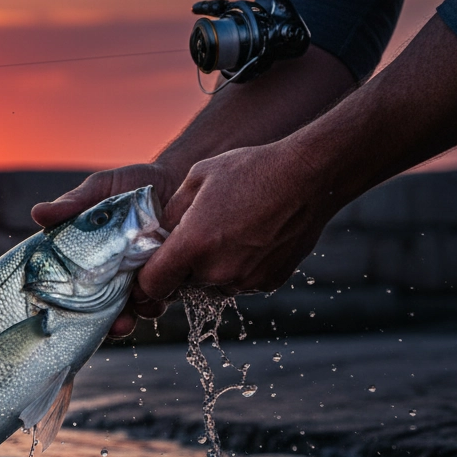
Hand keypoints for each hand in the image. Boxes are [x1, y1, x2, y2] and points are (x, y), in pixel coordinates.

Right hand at [31, 162, 187, 336]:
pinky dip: (168, 293)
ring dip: (142, 309)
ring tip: (144, 303)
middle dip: (114, 322)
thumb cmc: (132, 183)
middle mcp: (117, 273)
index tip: (74, 318)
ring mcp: (145, 274)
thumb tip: (38, 214)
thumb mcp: (100, 189)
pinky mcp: (173, 272)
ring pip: (141, 304)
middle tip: (117, 325)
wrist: (177, 175)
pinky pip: (169, 291)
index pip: (78, 290)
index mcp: (92, 259)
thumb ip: (73, 204)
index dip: (75, 309)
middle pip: (110, 308)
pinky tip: (170, 285)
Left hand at [135, 142, 337, 316]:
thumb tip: (155, 236)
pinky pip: (240, 281)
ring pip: (212, 284)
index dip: (146, 279)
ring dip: (211, 267)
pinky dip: (239, 267)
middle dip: (181, 266)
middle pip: (182, 284)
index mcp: (194, 245)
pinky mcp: (269, 283)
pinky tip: (251, 237)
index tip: (149, 268)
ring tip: (229, 230)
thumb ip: (169, 214)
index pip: (152, 285)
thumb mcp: (196, 179)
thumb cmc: (250, 170)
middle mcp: (218, 271)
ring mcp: (246, 280)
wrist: (310, 175)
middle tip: (196, 236)